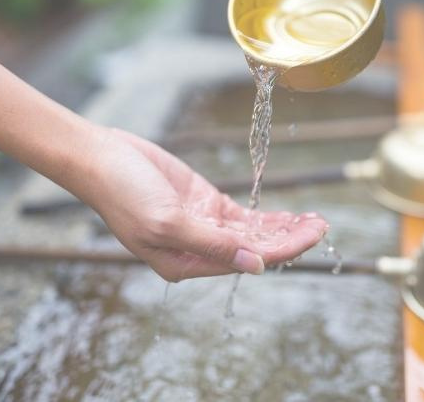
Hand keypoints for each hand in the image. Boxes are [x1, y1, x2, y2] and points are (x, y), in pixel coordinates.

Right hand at [72, 127, 328, 280]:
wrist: (100, 158)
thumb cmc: (123, 193)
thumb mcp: (168, 222)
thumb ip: (212, 244)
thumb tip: (255, 264)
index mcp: (186, 264)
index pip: (247, 260)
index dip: (283, 248)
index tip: (312, 234)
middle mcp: (198, 249)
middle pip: (255, 248)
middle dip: (290, 238)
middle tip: (323, 225)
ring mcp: (202, 225)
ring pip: (252, 233)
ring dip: (283, 228)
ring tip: (316, 220)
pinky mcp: (203, 202)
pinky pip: (242, 216)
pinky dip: (266, 216)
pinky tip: (291, 216)